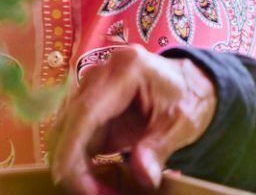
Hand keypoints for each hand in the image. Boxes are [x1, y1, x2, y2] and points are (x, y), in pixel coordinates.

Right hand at [48, 47, 217, 193]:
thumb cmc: (188, 96)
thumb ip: (158, 148)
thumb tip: (142, 178)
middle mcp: (98, 76)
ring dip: (76, 165)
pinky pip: (76, 136)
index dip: (72, 147)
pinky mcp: (89, 107)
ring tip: (100, 192)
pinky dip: (83, 163)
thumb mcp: (181, 123)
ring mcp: (90, 90)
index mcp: (123, 72)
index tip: (69, 179)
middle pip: (69, 122)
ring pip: (66, 131)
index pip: (86, 112)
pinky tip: (98, 183)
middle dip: (73, 164)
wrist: (188, 81)